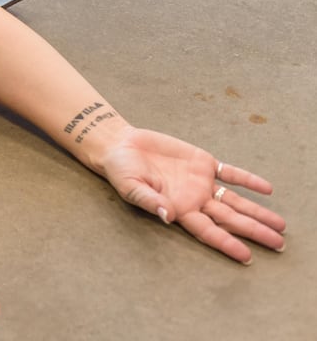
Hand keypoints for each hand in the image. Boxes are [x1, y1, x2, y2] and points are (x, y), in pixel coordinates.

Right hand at [99, 126, 285, 261]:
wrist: (122, 145)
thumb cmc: (121, 170)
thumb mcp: (130, 186)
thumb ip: (149, 200)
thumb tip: (166, 215)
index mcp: (178, 209)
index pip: (208, 231)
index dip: (227, 243)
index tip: (246, 257)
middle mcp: (194, 199)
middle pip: (230, 219)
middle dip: (254, 231)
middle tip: (278, 244)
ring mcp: (201, 182)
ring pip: (235, 200)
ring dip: (257, 211)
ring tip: (280, 225)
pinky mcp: (202, 163)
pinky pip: (230, 173)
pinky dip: (248, 180)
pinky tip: (266, 189)